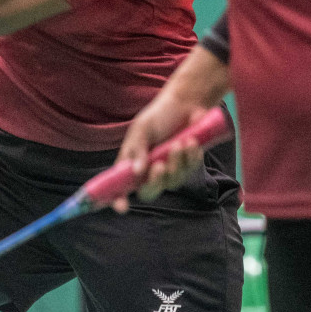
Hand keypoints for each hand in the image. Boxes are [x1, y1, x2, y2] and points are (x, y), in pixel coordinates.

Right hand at [110, 92, 211, 213]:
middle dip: (156, 180)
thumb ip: (137, 149)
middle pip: (149, 191)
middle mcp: (149, 171)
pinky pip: (190, 171)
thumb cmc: (158, 115)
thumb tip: (136, 171)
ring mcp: (170, 170)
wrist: (186, 103)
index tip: (122, 208)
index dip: (119, 199)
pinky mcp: (187, 166)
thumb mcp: (142, 128)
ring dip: (177, 162)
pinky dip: (191, 157)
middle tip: (160, 165)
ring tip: (181, 141)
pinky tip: (192, 141)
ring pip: (173, 181)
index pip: (122, 187)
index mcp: (132, 163)